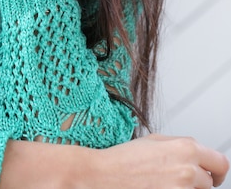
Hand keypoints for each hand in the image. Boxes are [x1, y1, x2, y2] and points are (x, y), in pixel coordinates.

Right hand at [100, 134, 229, 188]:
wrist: (105, 176)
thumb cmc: (125, 158)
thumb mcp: (155, 140)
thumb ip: (180, 145)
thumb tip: (196, 154)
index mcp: (186, 149)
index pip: (220, 163)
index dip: (217, 170)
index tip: (213, 175)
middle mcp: (189, 170)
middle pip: (209, 182)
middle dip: (198, 181)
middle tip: (180, 180)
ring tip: (163, 183)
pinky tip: (157, 188)